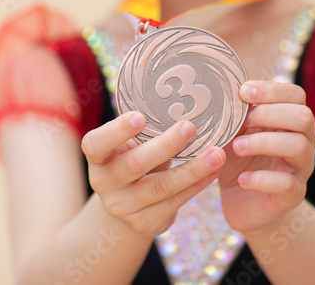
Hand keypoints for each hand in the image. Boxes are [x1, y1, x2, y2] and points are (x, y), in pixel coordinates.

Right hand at [81, 112, 226, 236]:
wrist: (128, 204)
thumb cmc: (133, 157)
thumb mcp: (131, 142)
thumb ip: (144, 127)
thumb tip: (178, 91)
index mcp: (96, 156)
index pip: (96, 144)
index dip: (117, 131)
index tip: (140, 116)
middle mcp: (103, 183)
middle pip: (135, 164)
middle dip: (166, 145)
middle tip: (190, 127)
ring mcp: (123, 207)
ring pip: (161, 187)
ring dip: (193, 169)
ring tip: (217, 153)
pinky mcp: (145, 223)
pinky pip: (175, 202)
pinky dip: (198, 185)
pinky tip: (214, 170)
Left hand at [218, 80, 314, 233]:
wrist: (242, 202)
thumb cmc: (238, 160)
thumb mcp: (233, 132)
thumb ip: (234, 113)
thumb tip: (219, 90)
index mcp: (290, 120)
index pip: (296, 95)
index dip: (271, 90)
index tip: (243, 93)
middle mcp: (303, 141)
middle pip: (303, 117)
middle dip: (270, 115)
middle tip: (243, 123)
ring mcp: (301, 168)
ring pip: (298, 146)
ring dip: (264, 142)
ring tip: (237, 147)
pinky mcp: (295, 195)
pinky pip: (288, 183)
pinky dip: (261, 179)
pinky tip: (242, 180)